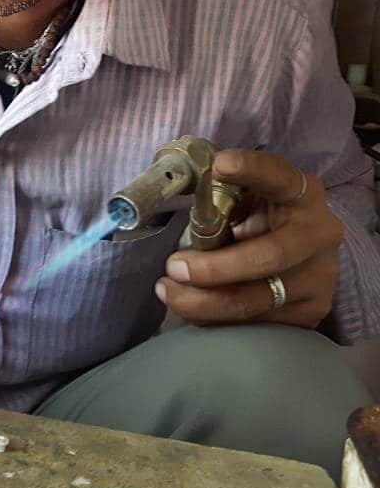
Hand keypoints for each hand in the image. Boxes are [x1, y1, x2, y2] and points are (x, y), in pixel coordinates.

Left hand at [155, 149, 341, 328]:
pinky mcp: (311, 312)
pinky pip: (257, 323)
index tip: (220, 165)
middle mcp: (318, 233)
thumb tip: (172, 193)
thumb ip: (222, 194)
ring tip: (168, 291)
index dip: (252, 170)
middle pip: (269, 255)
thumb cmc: (259, 218)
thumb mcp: (247, 197)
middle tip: (173, 266)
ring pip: (259, 298)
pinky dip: (217, 319)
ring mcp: (319, 277)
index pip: (280, 177)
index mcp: (301, 193)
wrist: (299, 254)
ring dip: (205, 301)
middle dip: (215, 267)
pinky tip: (191, 310)